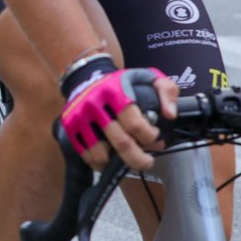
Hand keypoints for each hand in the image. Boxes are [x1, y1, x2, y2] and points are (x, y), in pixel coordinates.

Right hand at [58, 60, 177, 170]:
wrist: (86, 77)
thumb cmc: (121, 83)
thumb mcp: (148, 77)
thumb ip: (166, 91)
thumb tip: (169, 115)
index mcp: (114, 91)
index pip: (134, 123)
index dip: (149, 136)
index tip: (154, 136)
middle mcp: (94, 104)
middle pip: (120, 143)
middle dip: (138, 159)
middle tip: (147, 161)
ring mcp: (79, 117)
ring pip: (101, 154)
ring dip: (118, 161)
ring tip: (127, 158)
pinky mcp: (70, 127)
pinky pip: (86, 155)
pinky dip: (101, 163)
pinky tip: (111, 157)